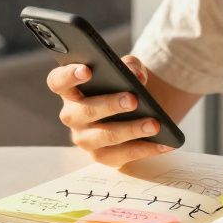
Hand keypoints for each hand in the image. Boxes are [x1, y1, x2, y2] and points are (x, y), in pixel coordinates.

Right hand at [46, 55, 173, 166]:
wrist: (137, 110)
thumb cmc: (124, 86)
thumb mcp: (128, 70)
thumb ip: (131, 66)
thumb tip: (136, 75)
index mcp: (71, 90)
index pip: (58, 82)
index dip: (68, 76)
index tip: (87, 70)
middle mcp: (72, 115)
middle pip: (84, 111)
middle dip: (109, 105)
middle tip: (133, 99)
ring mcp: (85, 139)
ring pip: (104, 136)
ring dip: (131, 130)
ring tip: (154, 124)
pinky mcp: (102, 156)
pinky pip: (122, 156)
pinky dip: (145, 149)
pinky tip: (164, 143)